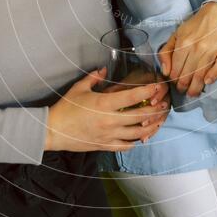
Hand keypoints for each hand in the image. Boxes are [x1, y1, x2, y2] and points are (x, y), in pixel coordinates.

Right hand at [45, 68, 168, 151]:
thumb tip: (104, 70)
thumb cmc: (65, 108)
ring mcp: (108, 135)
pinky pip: (126, 146)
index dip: (147, 91)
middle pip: (140, 116)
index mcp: (104, 104)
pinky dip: (135, 142)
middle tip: (164, 105)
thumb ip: (94, 77)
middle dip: (155, 111)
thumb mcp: (79, 88)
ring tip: (158, 121)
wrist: (53, 131)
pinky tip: (140, 137)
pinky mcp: (105, 145)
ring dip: (150, 127)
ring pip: (137, 133)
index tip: (157, 87)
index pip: (132, 97)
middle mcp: (110, 120)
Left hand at [158, 3, 216, 96]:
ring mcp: (212, 50)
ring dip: (195, 88)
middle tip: (183, 90)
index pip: (176, 69)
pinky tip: (207, 82)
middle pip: (188, 75)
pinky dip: (212, 77)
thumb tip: (165, 71)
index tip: (175, 84)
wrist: (216, 15)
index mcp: (183, 43)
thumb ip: (166, 52)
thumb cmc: (194, 27)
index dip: (174, 80)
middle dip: (183, 86)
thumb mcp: (176, 35)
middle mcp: (197, 47)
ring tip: (193, 93)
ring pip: (201, 75)